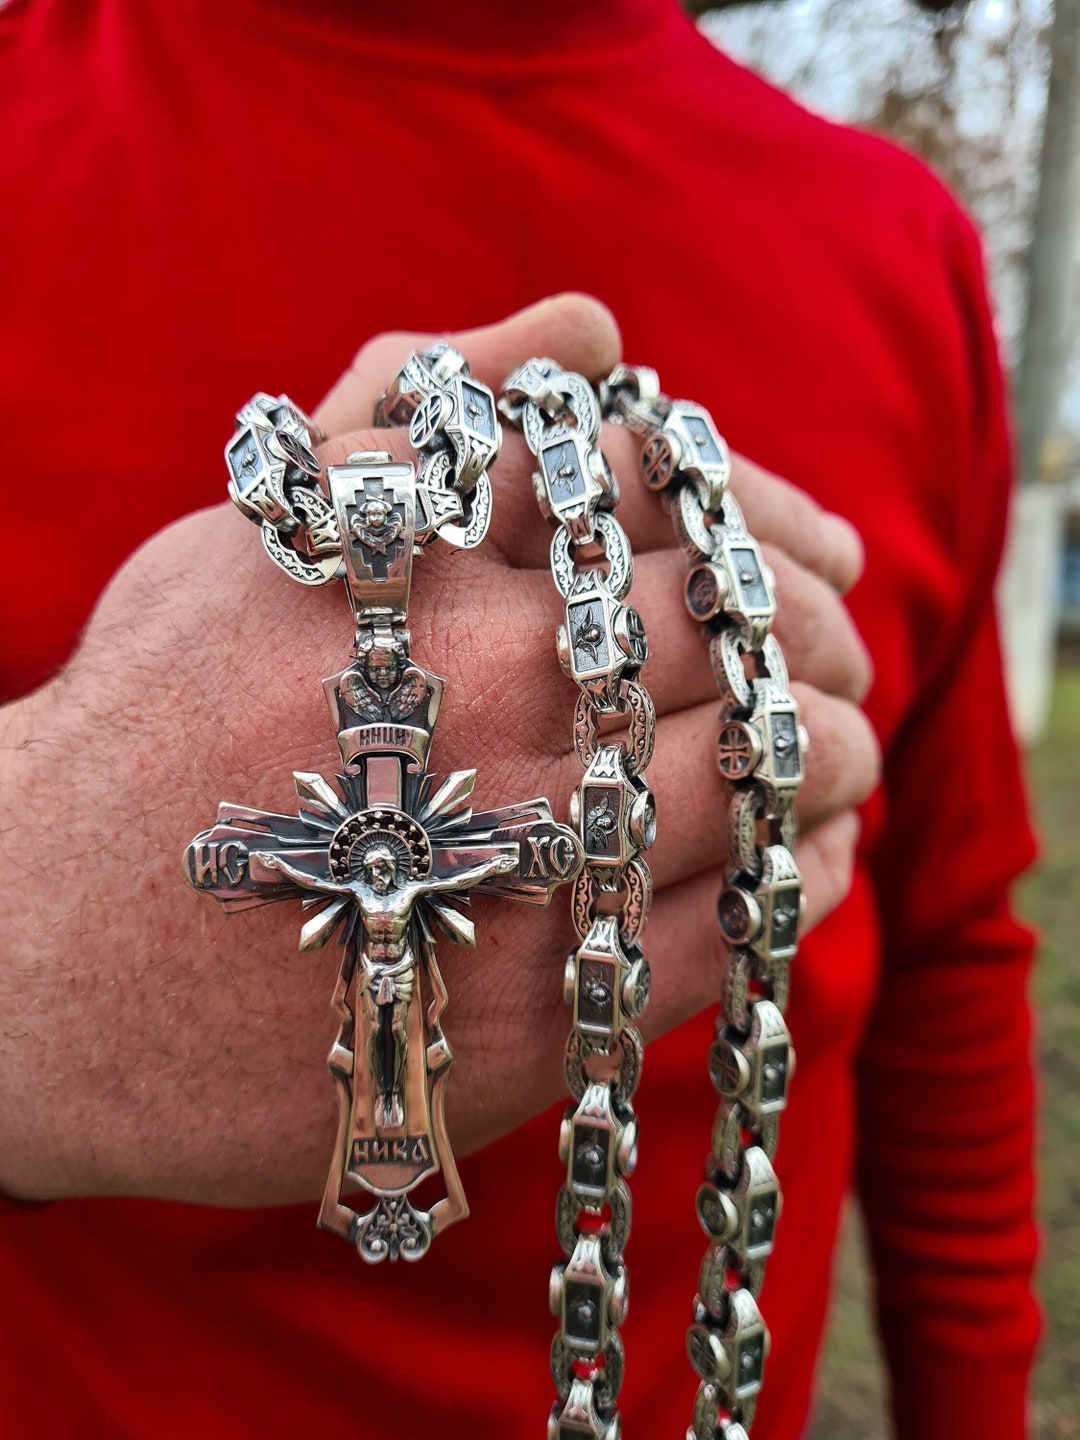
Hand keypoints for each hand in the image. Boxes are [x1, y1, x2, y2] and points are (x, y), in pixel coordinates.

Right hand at [0, 295, 877, 1205]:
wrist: (36, 952)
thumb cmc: (147, 722)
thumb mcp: (255, 531)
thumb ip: (415, 404)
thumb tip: (592, 324)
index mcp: (432, 572)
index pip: (676, 504)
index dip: (771, 529)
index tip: (812, 560)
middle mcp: (485, 704)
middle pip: (742, 639)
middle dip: (823, 640)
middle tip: (848, 660)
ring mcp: (510, 865)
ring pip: (762, 786)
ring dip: (835, 761)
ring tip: (841, 758)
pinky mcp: (520, 1022)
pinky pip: (724, 940)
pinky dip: (795, 886)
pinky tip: (803, 863)